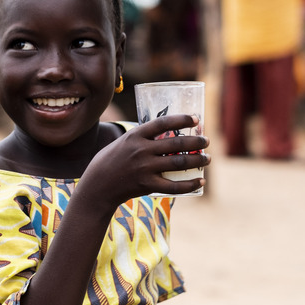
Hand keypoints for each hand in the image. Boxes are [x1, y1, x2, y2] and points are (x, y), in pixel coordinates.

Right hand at [83, 113, 209, 207]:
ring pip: (179, 162)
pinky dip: (190, 184)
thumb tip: (165, 134)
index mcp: (135, 136)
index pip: (163, 123)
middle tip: (206, 141)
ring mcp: (144, 168)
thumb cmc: (110, 161)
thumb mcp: (123, 143)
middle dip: (196, 141)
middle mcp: (141, 150)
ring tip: (207, 158)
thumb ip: (141, 139)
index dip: (181, 119)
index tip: (196, 119)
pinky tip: (200, 181)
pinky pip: (174, 185)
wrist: (98, 185)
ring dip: (197, 160)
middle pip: (176, 143)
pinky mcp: (147, 185)